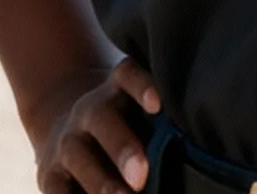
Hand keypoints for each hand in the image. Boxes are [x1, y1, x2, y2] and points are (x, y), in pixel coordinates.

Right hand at [29, 59, 163, 193]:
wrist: (64, 126)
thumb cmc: (125, 122)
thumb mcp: (138, 109)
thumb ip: (163, 121)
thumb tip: (206, 142)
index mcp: (117, 89)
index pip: (129, 75)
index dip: (142, 86)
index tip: (158, 104)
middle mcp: (90, 112)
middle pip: (103, 121)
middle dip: (122, 148)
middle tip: (142, 175)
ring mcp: (67, 143)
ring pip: (79, 159)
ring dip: (101, 183)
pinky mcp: (50, 176)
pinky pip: (58, 191)